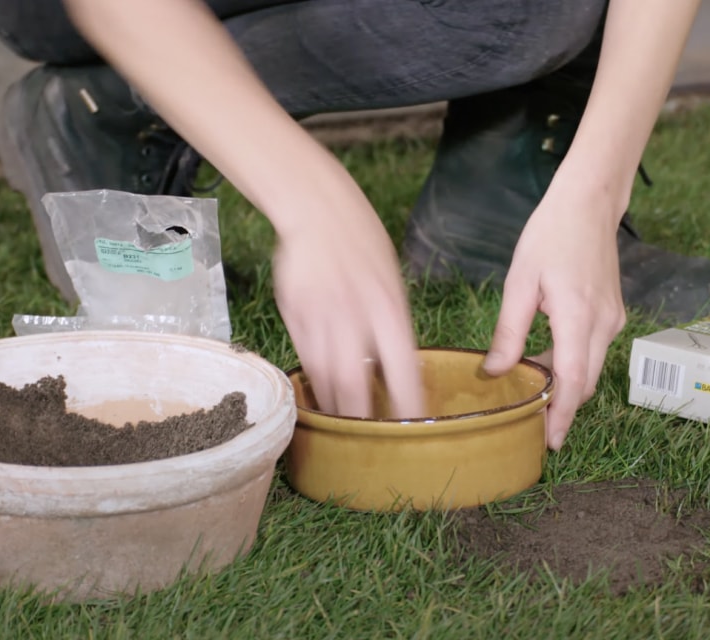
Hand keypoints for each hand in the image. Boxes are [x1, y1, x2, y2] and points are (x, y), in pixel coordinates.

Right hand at [271, 193, 424, 419]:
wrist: (320, 212)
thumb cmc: (365, 246)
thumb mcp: (392, 284)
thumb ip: (392, 327)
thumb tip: (398, 370)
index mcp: (388, 309)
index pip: (402, 370)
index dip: (408, 404)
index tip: (416, 427)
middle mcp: (353, 318)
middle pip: (356, 384)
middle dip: (364, 419)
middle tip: (372, 444)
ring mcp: (319, 319)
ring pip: (325, 379)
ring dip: (336, 408)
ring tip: (346, 429)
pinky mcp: (294, 317)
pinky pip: (305, 362)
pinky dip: (314, 385)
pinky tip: (321, 400)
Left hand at [482, 181, 626, 449]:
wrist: (590, 203)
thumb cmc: (550, 235)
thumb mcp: (519, 283)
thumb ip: (509, 332)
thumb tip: (495, 372)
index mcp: (579, 317)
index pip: (572, 381)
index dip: (560, 415)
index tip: (549, 442)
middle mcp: (603, 324)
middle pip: (584, 382)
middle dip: (561, 408)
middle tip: (532, 426)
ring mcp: (613, 319)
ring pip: (590, 368)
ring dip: (564, 385)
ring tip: (532, 393)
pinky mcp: (613, 313)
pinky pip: (593, 351)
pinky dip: (572, 365)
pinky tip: (546, 363)